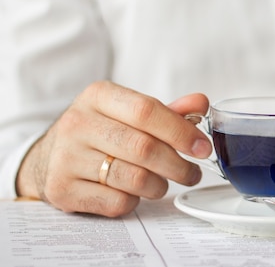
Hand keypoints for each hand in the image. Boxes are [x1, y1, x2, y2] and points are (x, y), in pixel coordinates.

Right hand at [15, 81, 211, 216]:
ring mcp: (66, 157)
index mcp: (97, 96)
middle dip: (178, 165)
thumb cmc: (101, 132)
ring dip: (160, 186)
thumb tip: (201, 103)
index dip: (181, 131)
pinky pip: (117, 202)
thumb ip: (167, 111)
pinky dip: (135, 201)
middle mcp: (77, 123)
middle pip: (144, 148)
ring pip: (134, 178)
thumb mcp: (128, 112)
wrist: (49, 156)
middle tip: (193, 173)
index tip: (202, 148)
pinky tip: (134, 192)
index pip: (147, 111)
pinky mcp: (62, 190)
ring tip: (164, 182)